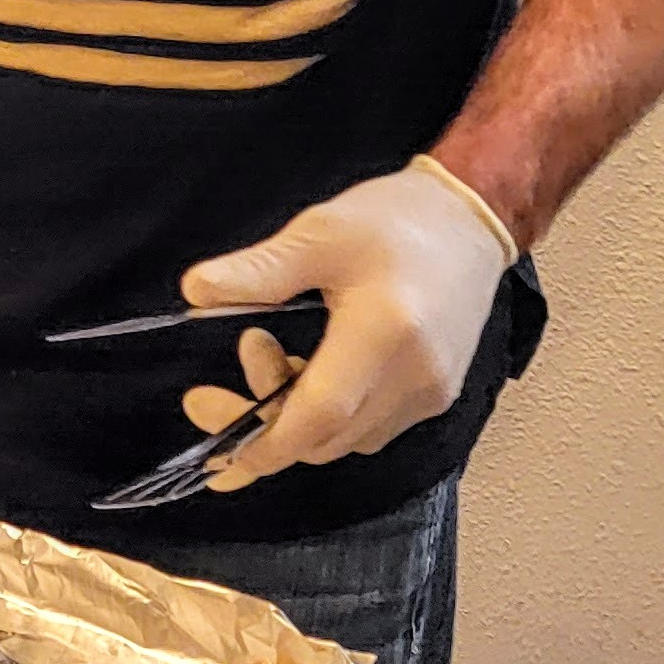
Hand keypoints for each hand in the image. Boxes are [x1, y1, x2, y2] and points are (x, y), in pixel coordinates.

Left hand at [175, 160, 515, 489]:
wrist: (467, 221)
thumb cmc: (395, 220)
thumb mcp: (318, 232)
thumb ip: (259, 271)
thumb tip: (196, 291)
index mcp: (386, 331)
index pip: (320, 415)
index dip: (263, 442)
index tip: (213, 438)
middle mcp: (415, 376)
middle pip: (326, 438)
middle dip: (260, 424)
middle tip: (204, 392)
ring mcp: (430, 393)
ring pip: (344, 440)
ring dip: (293, 415)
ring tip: (268, 349)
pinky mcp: (434, 397)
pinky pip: (368, 429)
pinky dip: (326, 414)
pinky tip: (308, 367)